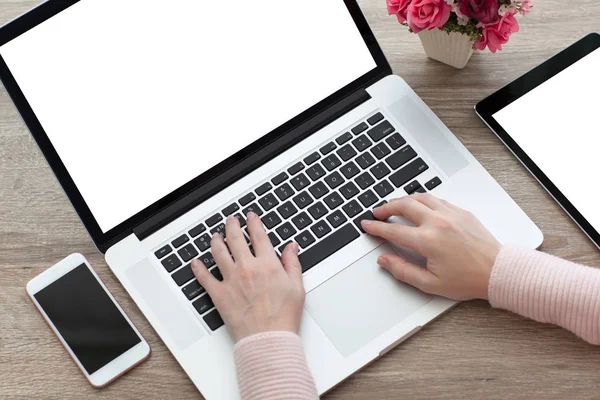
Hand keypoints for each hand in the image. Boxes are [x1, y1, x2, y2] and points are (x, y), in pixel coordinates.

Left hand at [191, 212, 304, 341]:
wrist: (268, 338)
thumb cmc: (283, 316)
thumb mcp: (297, 286)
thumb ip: (292, 263)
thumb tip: (291, 247)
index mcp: (267, 264)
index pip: (258, 236)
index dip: (254, 223)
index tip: (251, 217)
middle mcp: (247, 268)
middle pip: (235, 238)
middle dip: (232, 225)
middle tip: (231, 220)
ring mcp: (231, 280)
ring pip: (218, 252)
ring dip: (215, 241)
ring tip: (215, 236)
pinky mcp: (219, 294)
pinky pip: (204, 277)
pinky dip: (198, 268)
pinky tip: (196, 263)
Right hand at [361, 193, 500, 300]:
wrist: (498, 271)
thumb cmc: (469, 279)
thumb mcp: (430, 283)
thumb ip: (403, 271)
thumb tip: (384, 260)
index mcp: (428, 241)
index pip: (393, 230)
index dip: (376, 227)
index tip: (367, 225)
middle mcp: (438, 223)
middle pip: (404, 206)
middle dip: (386, 208)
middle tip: (377, 212)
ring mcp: (451, 214)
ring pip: (420, 197)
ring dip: (403, 199)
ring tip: (394, 205)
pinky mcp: (461, 212)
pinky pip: (437, 199)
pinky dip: (423, 199)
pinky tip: (419, 204)